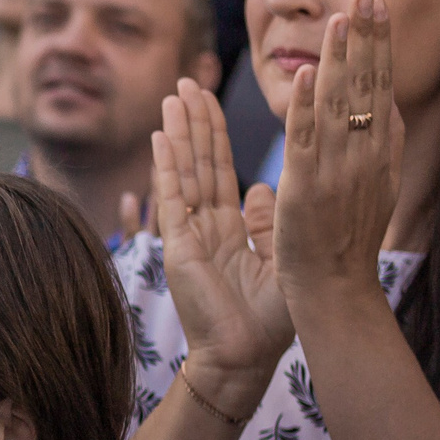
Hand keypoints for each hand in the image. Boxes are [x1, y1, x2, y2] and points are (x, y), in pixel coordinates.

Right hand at [151, 78, 292, 408]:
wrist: (245, 357)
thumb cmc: (267, 321)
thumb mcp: (277, 259)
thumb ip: (267, 223)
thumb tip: (264, 190)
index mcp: (229, 230)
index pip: (220, 171)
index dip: (215, 136)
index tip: (208, 102)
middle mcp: (205, 227)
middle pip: (199, 163)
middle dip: (194, 122)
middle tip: (186, 82)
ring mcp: (189, 235)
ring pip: (184, 173)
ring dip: (179, 134)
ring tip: (174, 96)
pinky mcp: (179, 246)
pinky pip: (173, 198)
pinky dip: (167, 167)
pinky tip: (162, 137)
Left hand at [272, 0, 403, 301]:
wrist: (336, 291)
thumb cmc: (347, 245)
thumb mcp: (370, 188)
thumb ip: (371, 150)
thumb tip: (377, 111)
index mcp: (379, 155)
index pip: (380, 89)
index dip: (378, 47)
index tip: (375, 9)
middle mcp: (366, 158)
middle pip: (368, 88)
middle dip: (367, 39)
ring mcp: (339, 172)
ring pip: (340, 106)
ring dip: (340, 59)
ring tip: (340, 17)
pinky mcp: (308, 190)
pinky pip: (307, 141)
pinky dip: (308, 107)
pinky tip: (308, 73)